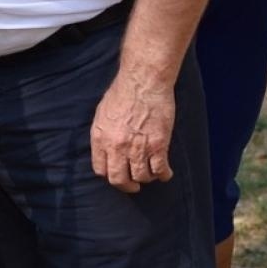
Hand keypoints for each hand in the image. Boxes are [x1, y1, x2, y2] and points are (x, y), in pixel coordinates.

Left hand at [90, 72, 175, 192]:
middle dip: (127, 186)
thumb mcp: (103, 113)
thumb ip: (103, 133)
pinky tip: (165, 173)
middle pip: (119, 179)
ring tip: (150, 174)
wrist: (144, 81)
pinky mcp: (158, 145)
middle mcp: (117, 147)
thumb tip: (105, 148)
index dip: (110, 175)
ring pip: (141, 177)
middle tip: (133, 186)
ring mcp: (138, 148)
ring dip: (146, 178)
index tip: (117, 175)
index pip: (101, 170)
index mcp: (100, 138)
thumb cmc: (123, 92)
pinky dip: (163, 174)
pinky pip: (160, 170)